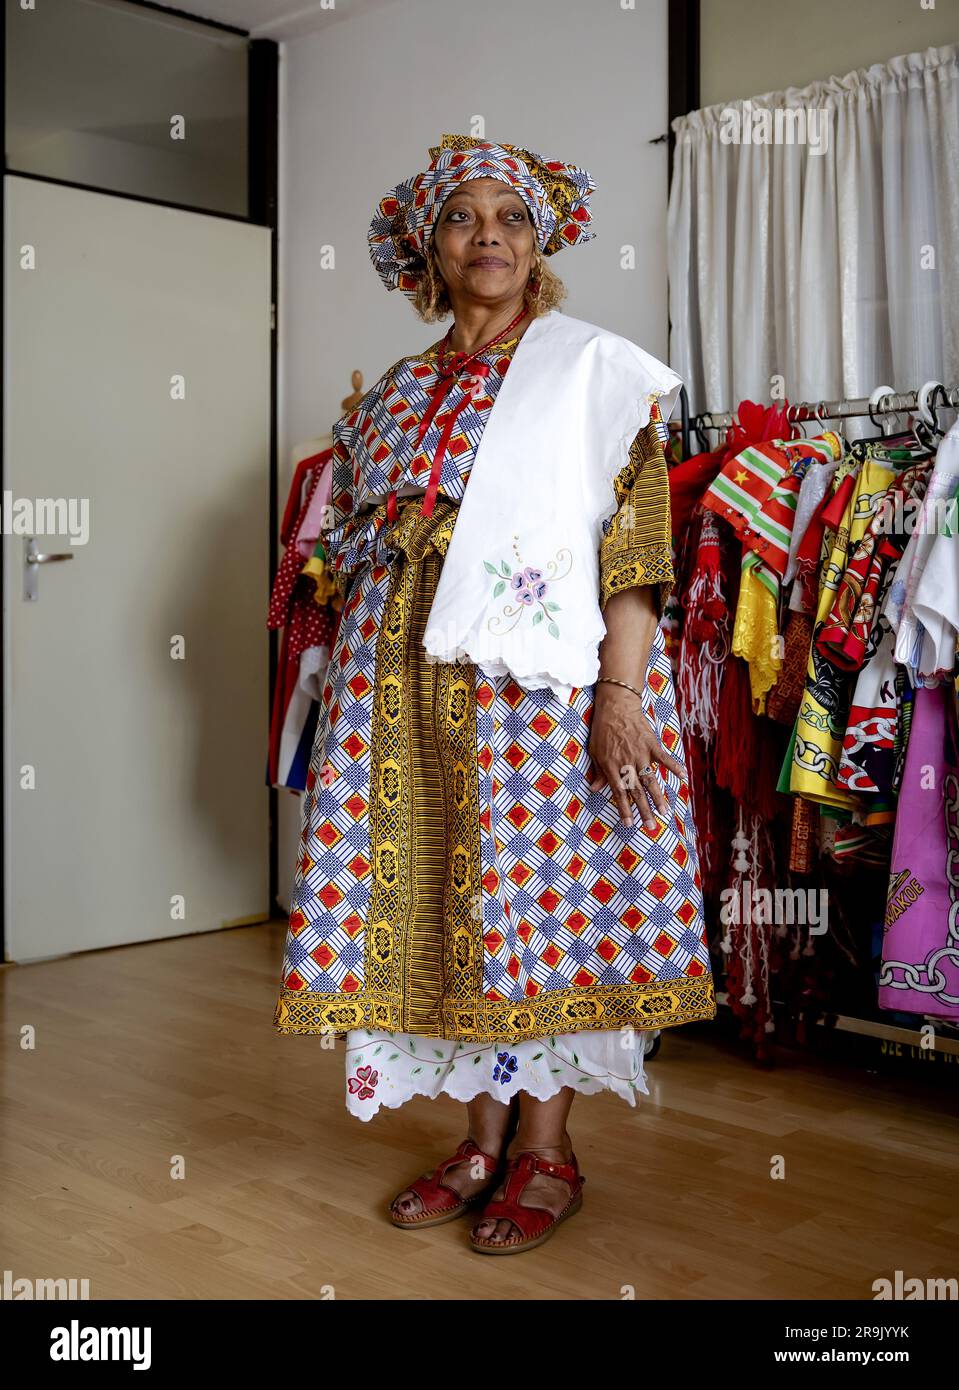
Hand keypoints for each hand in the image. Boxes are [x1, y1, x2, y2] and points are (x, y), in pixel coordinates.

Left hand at [587, 683, 685, 828]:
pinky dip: (674, 766)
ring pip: (650, 780)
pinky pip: (664, 757)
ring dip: (658, 798)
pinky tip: (683, 777)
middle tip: (651, 827)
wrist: (615, 706)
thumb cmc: (602, 729)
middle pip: (637, 792)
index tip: (629, 825)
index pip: (619, 793)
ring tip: (665, 813)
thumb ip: (596, 771)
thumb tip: (594, 790)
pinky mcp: (651, 744)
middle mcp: (626, 764)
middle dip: (644, 811)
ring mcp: (640, 754)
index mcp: (611, 767)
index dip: (624, 810)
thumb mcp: (594, 751)